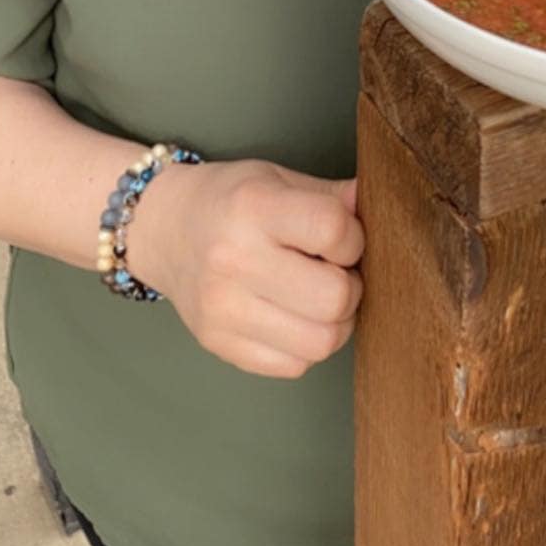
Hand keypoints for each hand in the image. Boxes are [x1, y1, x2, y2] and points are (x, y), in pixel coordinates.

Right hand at [130, 158, 363, 378]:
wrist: (162, 228)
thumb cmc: (230, 199)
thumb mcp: (278, 179)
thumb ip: (332, 198)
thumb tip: (384, 208)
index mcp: (252, 207)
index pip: (334, 232)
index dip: (353, 238)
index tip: (340, 237)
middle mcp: (232, 260)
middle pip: (335, 298)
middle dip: (350, 286)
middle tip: (333, 272)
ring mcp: (222, 309)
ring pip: (321, 342)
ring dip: (334, 323)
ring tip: (316, 297)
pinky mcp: (218, 344)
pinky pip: (294, 365)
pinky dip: (304, 346)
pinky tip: (291, 317)